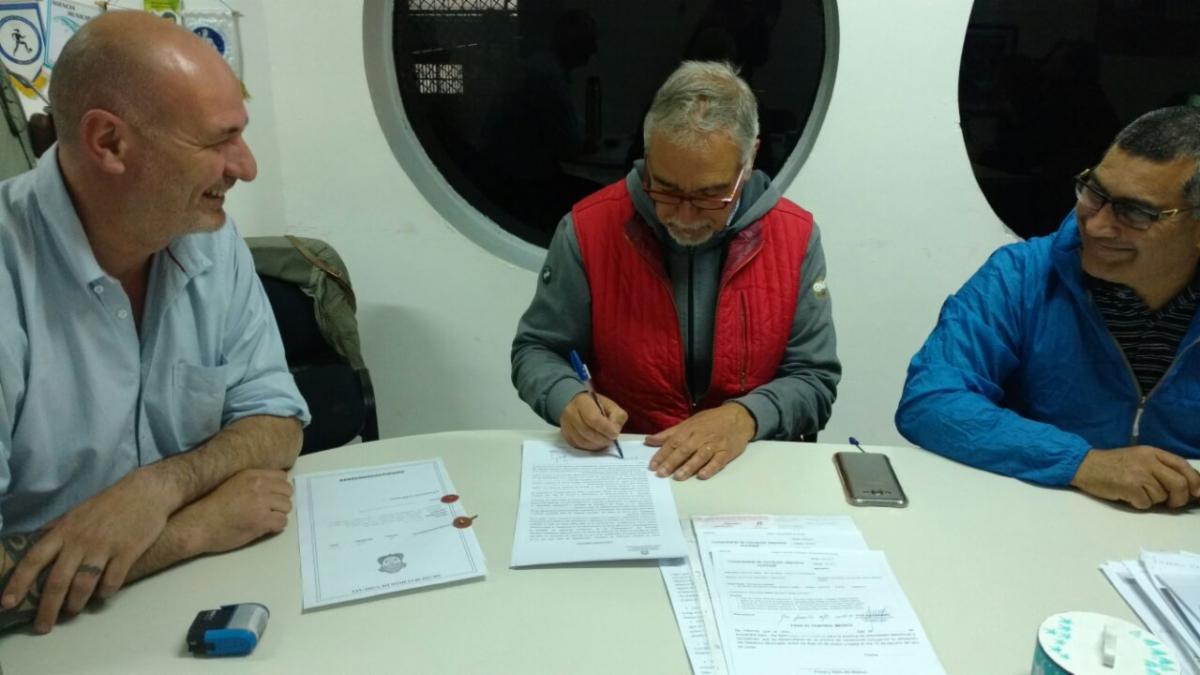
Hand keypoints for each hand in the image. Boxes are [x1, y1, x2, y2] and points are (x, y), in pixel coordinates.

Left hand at [1, 468, 176, 632]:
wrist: (147, 492)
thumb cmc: (109, 503)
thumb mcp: (76, 512)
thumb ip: (56, 530)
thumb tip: (34, 545)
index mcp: (64, 530)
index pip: (34, 559)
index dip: (18, 583)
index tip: (7, 603)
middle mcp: (81, 540)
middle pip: (58, 581)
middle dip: (47, 608)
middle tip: (42, 627)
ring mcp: (105, 547)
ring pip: (83, 585)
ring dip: (75, 604)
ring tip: (73, 610)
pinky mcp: (127, 552)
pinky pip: (112, 582)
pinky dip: (104, 593)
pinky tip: (102, 594)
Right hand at [172, 469, 292, 554]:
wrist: (198, 524)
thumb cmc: (212, 507)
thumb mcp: (233, 484)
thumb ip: (253, 483)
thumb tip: (273, 488)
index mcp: (251, 475)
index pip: (282, 476)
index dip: (279, 488)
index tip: (272, 496)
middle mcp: (259, 486)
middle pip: (287, 491)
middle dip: (280, 501)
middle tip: (269, 510)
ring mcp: (261, 503)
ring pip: (287, 507)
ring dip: (278, 514)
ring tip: (264, 519)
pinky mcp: (261, 521)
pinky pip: (282, 522)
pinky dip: (275, 527)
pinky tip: (263, 528)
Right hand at [559, 392, 627, 450]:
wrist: (577, 405)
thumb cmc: (596, 405)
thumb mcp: (610, 405)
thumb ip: (617, 416)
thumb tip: (614, 431)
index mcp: (582, 401)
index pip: (593, 419)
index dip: (606, 429)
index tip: (614, 434)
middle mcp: (570, 412)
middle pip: (587, 432)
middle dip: (602, 439)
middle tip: (611, 439)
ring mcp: (565, 424)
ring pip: (582, 441)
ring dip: (596, 444)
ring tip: (604, 441)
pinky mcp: (565, 435)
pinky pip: (578, 445)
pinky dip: (589, 447)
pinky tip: (596, 443)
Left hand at [646, 403, 755, 480]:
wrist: (738, 417)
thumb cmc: (710, 421)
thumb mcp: (689, 423)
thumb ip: (669, 434)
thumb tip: (649, 440)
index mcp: (689, 429)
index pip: (673, 442)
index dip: (662, 454)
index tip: (652, 466)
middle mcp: (701, 436)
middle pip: (685, 449)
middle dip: (672, 462)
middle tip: (661, 473)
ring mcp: (715, 444)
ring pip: (700, 455)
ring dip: (689, 466)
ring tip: (678, 477)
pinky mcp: (727, 451)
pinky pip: (718, 461)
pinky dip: (710, 468)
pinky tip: (702, 475)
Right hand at [1071, 446, 1199, 509]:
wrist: (1085, 465)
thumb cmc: (1113, 464)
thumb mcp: (1139, 458)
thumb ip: (1161, 468)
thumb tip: (1188, 488)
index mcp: (1152, 452)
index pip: (1182, 465)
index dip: (1195, 481)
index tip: (1199, 494)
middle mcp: (1148, 461)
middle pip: (1179, 484)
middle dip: (1179, 498)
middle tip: (1171, 503)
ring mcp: (1138, 473)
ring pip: (1161, 496)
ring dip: (1152, 500)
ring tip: (1137, 492)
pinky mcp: (1128, 486)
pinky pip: (1146, 503)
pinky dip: (1139, 504)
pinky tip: (1128, 496)